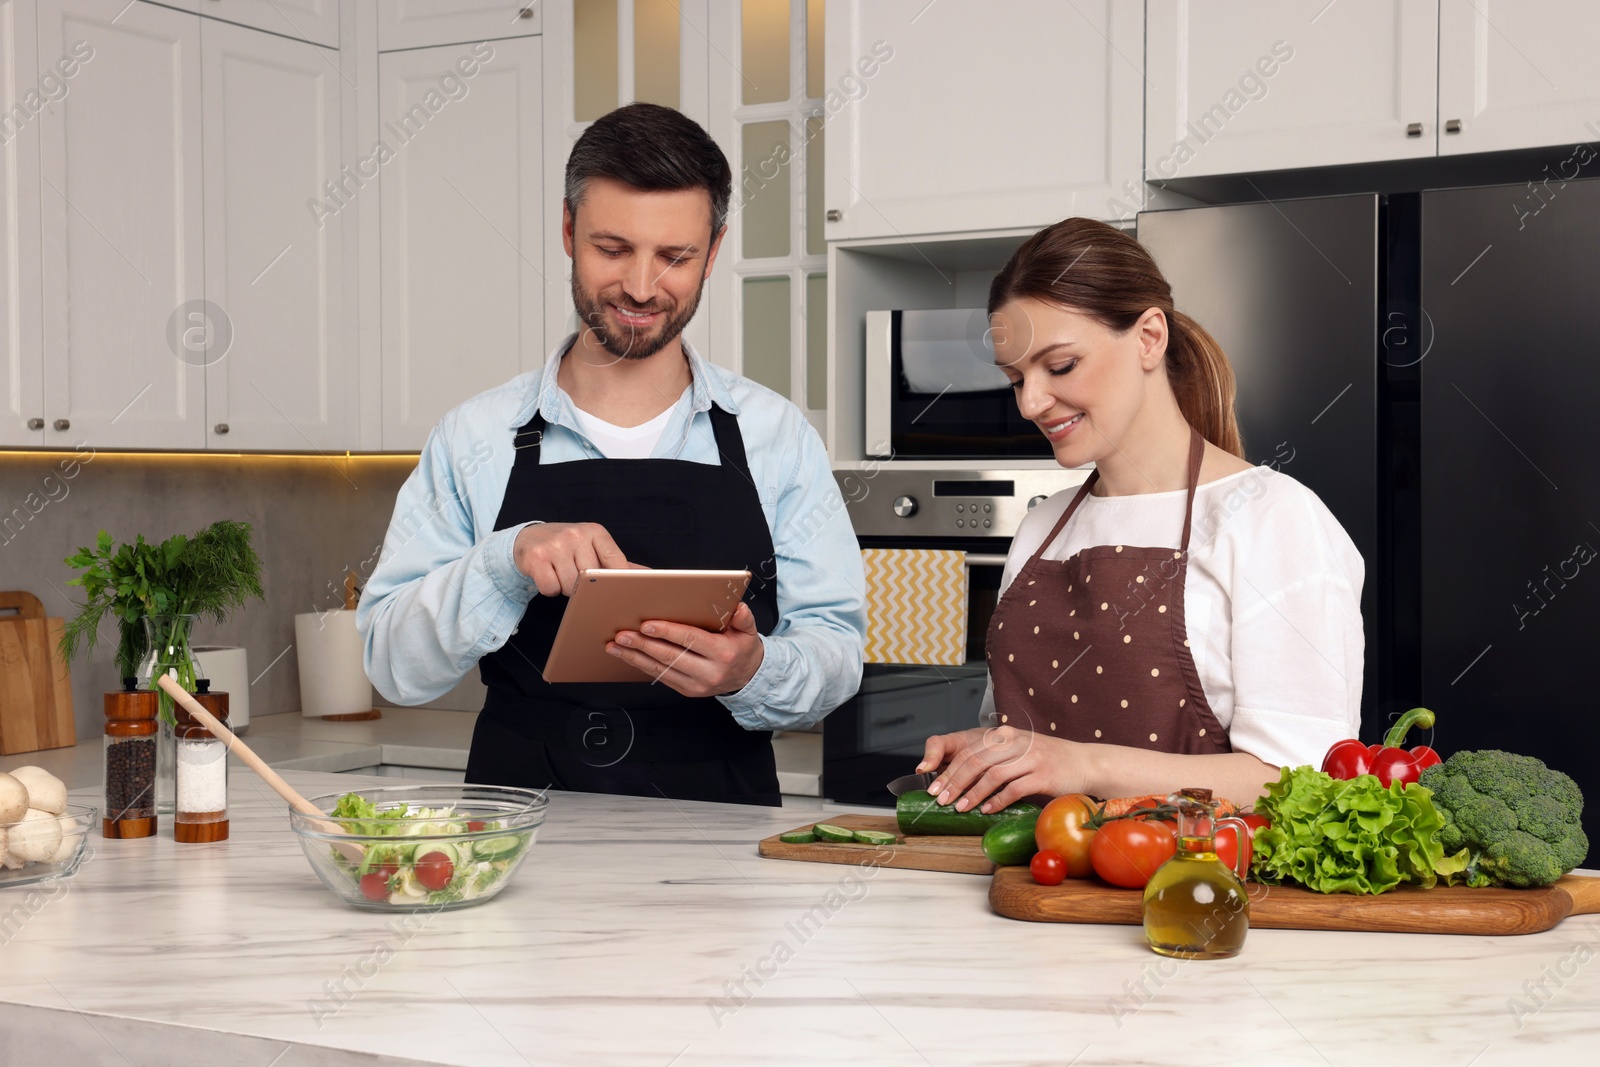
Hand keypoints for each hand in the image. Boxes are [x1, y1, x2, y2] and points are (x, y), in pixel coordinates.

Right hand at [513, 522, 634, 596]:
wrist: (530, 537)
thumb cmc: (568, 546)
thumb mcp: (593, 547)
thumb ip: (618, 562)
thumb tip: (649, 575)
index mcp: (595, 532)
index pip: (616, 561)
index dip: (619, 581)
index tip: (621, 593)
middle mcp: (576, 535)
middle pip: (592, 579)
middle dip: (586, 586)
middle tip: (577, 577)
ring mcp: (555, 545)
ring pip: (570, 586)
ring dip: (566, 588)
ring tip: (561, 574)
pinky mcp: (536, 557)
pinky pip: (550, 588)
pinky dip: (549, 588)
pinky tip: (548, 575)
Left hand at [606, 601, 764, 697]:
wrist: (748, 678)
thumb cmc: (742, 649)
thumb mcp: (748, 632)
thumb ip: (743, 618)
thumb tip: (739, 607)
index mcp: (722, 653)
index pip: (690, 640)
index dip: (667, 632)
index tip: (646, 625)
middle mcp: (708, 672)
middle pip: (670, 656)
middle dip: (643, 644)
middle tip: (622, 634)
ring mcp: (696, 684)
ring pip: (660, 669)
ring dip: (635, 657)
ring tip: (616, 645)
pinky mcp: (686, 690)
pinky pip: (660, 677)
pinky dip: (642, 665)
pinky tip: (628, 655)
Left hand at [918, 725, 1083, 813]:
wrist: (1085, 763)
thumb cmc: (1049, 760)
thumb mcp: (1019, 751)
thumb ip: (995, 758)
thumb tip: (962, 779)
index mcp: (1005, 734)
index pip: (968, 750)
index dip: (949, 770)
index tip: (935, 787)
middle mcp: (1016, 742)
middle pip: (976, 761)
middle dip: (955, 782)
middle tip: (941, 800)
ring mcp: (1031, 758)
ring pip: (993, 775)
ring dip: (973, 793)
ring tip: (960, 808)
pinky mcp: (1043, 775)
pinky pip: (1014, 789)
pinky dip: (998, 801)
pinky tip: (987, 810)